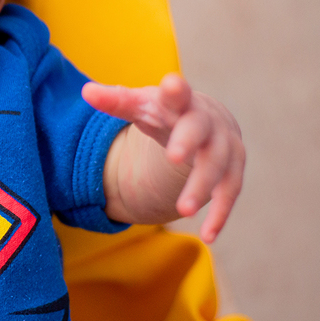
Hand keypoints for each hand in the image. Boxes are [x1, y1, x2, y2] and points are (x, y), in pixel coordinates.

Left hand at [82, 73, 243, 242]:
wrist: (208, 121)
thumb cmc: (167, 111)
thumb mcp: (141, 105)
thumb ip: (116, 100)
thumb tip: (86, 91)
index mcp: (181, 102)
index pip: (177, 93)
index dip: (175, 90)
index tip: (172, 84)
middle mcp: (207, 122)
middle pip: (199, 130)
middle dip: (187, 142)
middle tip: (173, 157)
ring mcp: (224, 146)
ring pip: (217, 167)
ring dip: (201, 188)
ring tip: (182, 211)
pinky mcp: (233, 171)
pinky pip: (229, 194)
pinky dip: (220, 215)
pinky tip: (208, 236)